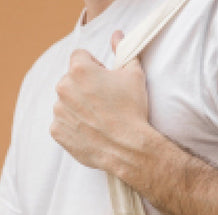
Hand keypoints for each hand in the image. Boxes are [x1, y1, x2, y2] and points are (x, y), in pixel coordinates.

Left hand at [50, 31, 150, 170]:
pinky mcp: (57, 131)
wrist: (129, 149)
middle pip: (71, 80)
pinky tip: (91, 132)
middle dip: (84, 88)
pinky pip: (62, 124)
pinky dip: (73, 127)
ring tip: (98, 120)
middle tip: (104, 104)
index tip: (105, 81)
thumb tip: (116, 36)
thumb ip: (122, 51)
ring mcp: (58, 110)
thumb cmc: (133, 111)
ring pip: (66, 102)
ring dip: (78, 107)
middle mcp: (64, 87)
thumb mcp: (134, 75)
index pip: (80, 57)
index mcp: (79, 69)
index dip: (94, 67)